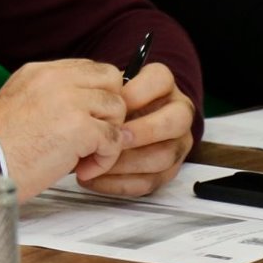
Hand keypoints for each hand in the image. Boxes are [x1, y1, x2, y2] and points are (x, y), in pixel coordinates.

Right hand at [0, 59, 126, 199]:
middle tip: (94, 134)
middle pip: (111, 80)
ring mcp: (71, 101)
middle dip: (110, 108)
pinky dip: (104, 159)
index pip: (89, 68)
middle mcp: (57, 79)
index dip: (96, 94)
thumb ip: (51, 96)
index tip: (87, 119)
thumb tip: (85, 107)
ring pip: (117, 109)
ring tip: (84, 157)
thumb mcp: (19, 101)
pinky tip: (82, 170)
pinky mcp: (80, 128)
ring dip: (108, 136)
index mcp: (41, 71)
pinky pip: (114, 140)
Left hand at [74, 64, 195, 196]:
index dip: (138, 92)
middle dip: (144, 130)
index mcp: (164, 87)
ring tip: (98, 161)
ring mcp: (176, 144)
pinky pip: (149, 182)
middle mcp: (177, 114)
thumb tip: (84, 100)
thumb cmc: (110, 106)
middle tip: (115, 136)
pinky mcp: (167, 172)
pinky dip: (120, 183)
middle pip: (175, 121)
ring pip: (163, 156)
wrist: (118, 128)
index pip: (162, 80)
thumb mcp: (106, 93)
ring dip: (127, 162)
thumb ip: (103, 92)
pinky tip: (96, 179)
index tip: (116, 102)